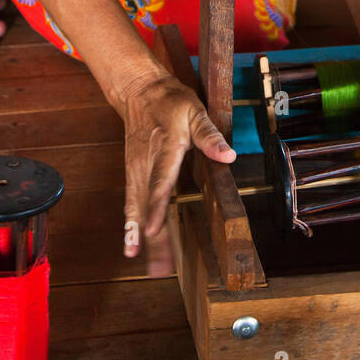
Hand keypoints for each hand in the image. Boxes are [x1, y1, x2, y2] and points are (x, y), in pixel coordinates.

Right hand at [114, 69, 236, 262]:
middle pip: (147, 204)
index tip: (153, 231)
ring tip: (152, 267)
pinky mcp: (132, 175)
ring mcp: (136, 170)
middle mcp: (147, 164)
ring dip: (143, 239)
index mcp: (166, 149)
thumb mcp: (195, 111)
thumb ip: (209, 135)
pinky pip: (130, 203)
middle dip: (153, 237)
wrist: (140, 92)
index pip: (160, 182)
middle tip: (160, 267)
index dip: (157, 207)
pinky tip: (133, 248)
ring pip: (138, 208)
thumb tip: (228, 154)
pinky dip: (131, 226)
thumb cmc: (171, 102)